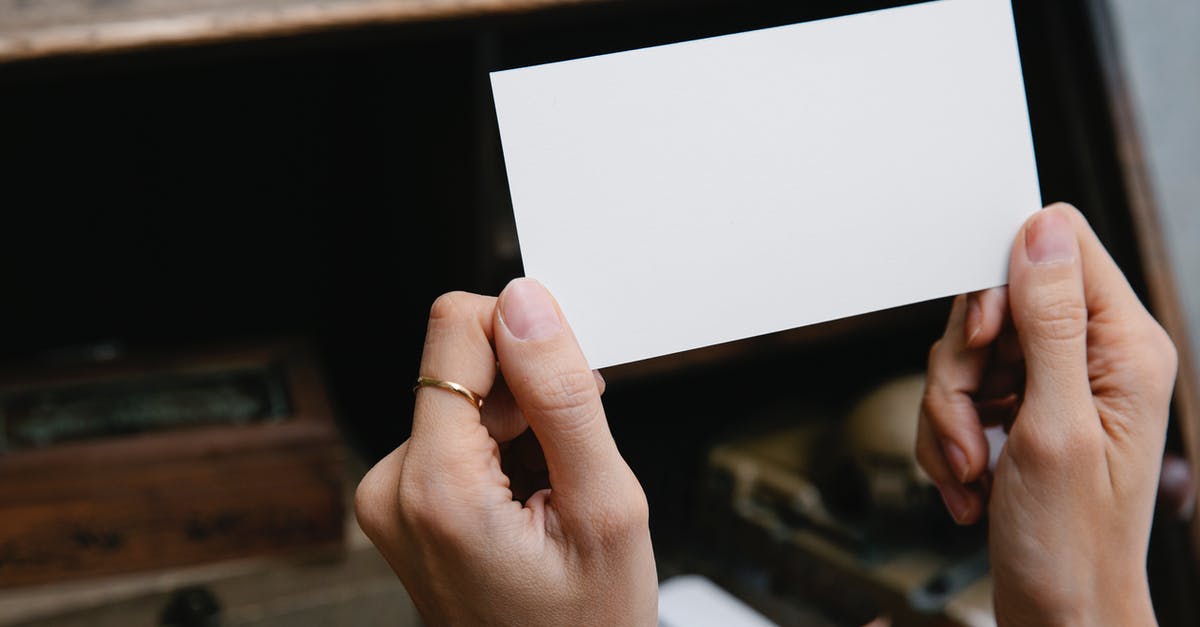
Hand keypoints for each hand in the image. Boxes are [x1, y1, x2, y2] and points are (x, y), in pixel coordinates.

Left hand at [356, 279, 656, 625]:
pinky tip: (532, 495)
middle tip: (573, 460)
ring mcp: (393, 497)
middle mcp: (393, 485)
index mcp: (435, 486)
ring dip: (522, 425)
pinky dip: (504, 448)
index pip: (455, 329)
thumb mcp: (604, 508)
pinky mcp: (405, 502)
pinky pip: (456, 432)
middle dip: (530, 392)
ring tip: (555, 489)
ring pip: (465, 396)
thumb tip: (528, 304)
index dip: (525, 338)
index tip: (568, 390)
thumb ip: (562, 398)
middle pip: (461, 363)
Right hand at [917, 204, 1175, 625]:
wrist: (1058, 614)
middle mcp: (1091, 358)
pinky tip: (969, 483)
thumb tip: (1042, 231)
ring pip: (966, 356)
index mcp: (1123, 348)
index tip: (981, 341)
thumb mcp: (1055, 427)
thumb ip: (1049, 323)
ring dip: (947, 416)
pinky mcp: (1020, 415)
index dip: (1001, 284)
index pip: (1059, 250)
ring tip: (970, 470)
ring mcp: (1053, 387)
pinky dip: (947, 440)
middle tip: (969, 427)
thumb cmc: (1072, 543)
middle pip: (995, 306)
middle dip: (962, 371)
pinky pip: (957, 397)